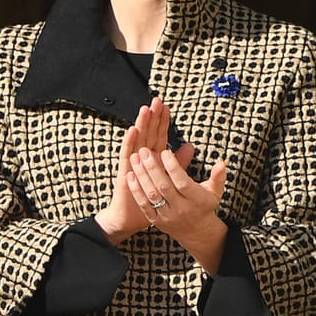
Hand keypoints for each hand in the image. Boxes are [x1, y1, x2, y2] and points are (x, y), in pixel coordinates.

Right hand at [95, 97, 194, 244]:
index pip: (159, 135)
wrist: (131, 215)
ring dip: (141, 124)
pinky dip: (129, 142)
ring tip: (145, 109)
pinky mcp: (125, 171)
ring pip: (138, 140)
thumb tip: (191, 146)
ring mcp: (132, 163)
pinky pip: (127, 154)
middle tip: (156, 100)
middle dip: (152, 117)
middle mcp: (142, 157)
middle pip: (148, 133)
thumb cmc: (150, 197)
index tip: (167, 106)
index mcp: (153, 157)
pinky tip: (133, 130)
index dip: (163, 121)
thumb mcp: (170, 177)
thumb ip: (179, 162)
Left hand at [128, 147, 228, 271]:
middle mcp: (182, 209)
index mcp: (197, 200)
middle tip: (144, 151)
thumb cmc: (204, 205)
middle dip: (153, 168)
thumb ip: (218, 176)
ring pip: (152, 195)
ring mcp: (168, 216)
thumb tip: (221, 163)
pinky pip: (144, 205)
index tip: (164, 151)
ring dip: (141, 176)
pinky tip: (130, 176)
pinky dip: (136, 191)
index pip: (182, 182)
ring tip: (135, 158)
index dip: (173, 167)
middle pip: (164, 187)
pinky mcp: (156, 221)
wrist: (197, 232)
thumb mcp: (215, 191)